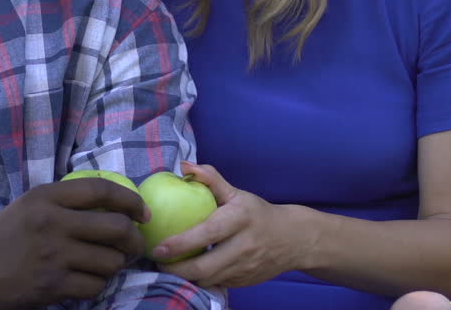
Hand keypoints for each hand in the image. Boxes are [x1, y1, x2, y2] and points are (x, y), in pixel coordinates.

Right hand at [0, 178, 149, 308]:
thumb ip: (66, 202)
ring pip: (111, 261)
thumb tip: (115, 207)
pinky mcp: (52, 285)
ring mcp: (53, 255)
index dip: (131, 200)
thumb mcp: (30, 205)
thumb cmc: (2, 237)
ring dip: (115, 266)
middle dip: (134, 239)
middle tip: (134, 245)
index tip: (143, 212)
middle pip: (117, 227)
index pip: (102, 190)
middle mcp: (53, 222)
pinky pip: (95, 286)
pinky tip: (88, 281)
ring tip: (107, 265)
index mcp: (47, 196)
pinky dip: (98, 285)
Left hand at [153, 162, 313, 287]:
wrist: (293, 239)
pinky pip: (217, 284)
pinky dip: (200, 280)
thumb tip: (184, 165)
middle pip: (205, 266)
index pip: (207, 233)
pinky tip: (188, 273)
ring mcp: (245, 268)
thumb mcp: (236, 193)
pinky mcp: (245, 282)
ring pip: (208, 279)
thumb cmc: (257, 213)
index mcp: (240, 219)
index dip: (181, 243)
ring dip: (186, 277)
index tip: (158, 248)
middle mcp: (244, 246)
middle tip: (157, 263)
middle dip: (176, 270)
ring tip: (168, 268)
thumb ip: (210, 179)